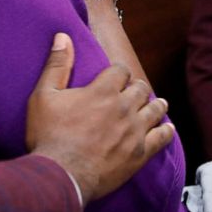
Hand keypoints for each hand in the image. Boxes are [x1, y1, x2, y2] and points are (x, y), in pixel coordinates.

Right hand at [25, 33, 173, 203]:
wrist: (61, 175)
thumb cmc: (49, 135)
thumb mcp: (44, 95)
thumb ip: (57, 65)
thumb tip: (63, 36)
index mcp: (102, 91)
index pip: (121, 71)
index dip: (118, 72)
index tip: (116, 77)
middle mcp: (124, 107)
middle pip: (141, 88)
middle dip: (137, 87)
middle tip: (135, 92)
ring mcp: (134, 131)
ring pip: (155, 110)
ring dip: (156, 105)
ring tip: (157, 104)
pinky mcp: (140, 153)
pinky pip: (162, 137)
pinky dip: (166, 131)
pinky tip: (167, 128)